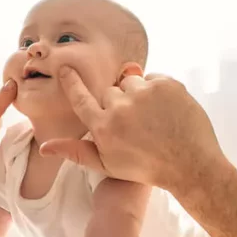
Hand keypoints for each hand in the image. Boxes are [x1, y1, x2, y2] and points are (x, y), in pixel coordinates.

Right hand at [39, 67, 226, 195]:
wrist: (191, 165)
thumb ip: (75, 152)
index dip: (72, 82)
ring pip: (131, 82)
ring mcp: (144, 93)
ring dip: (138, 94)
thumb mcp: (107, 165)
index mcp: (103, 126)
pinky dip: (158, 91)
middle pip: (110, 91)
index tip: (66, 68)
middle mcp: (120, 107)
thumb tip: (45, 146)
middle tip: (135, 123)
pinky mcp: (166, 85)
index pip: (80, 97)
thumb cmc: (146, 168)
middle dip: (119, 102)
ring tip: (151, 117)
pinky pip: (153, 78)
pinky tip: (165, 111)